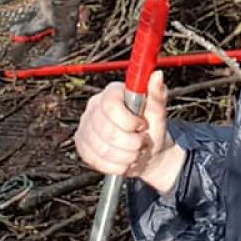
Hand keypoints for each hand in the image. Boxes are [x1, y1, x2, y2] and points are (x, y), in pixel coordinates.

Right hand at [74, 71, 183, 192]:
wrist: (146, 151)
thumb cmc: (151, 127)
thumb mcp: (158, 111)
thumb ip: (156, 94)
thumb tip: (157, 76)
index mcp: (112, 93)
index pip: (111, 106)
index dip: (129, 121)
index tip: (142, 125)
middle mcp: (94, 106)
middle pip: (106, 130)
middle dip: (130, 143)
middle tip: (141, 142)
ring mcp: (85, 126)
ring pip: (101, 148)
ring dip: (125, 156)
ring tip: (135, 152)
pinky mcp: (81, 144)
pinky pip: (94, 160)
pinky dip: (114, 165)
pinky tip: (124, 160)